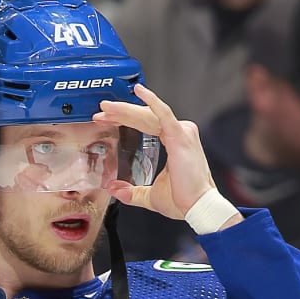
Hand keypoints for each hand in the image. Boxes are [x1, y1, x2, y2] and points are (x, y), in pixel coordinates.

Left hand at [95, 85, 238, 226]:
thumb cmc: (182, 200)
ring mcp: (181, 132)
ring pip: (148, 115)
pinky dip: (151, 102)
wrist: (197, 207)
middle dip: (121, 113)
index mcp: (174, 142)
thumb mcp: (150, 195)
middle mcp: (179, 133)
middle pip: (145, 117)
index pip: (145, 125)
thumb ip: (132, 192)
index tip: (106, 120)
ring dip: (126, 110)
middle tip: (101, 110)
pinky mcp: (180, 135)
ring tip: (107, 106)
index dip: (125, 120)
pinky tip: (139, 92)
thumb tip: (114, 189)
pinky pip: (162, 114)